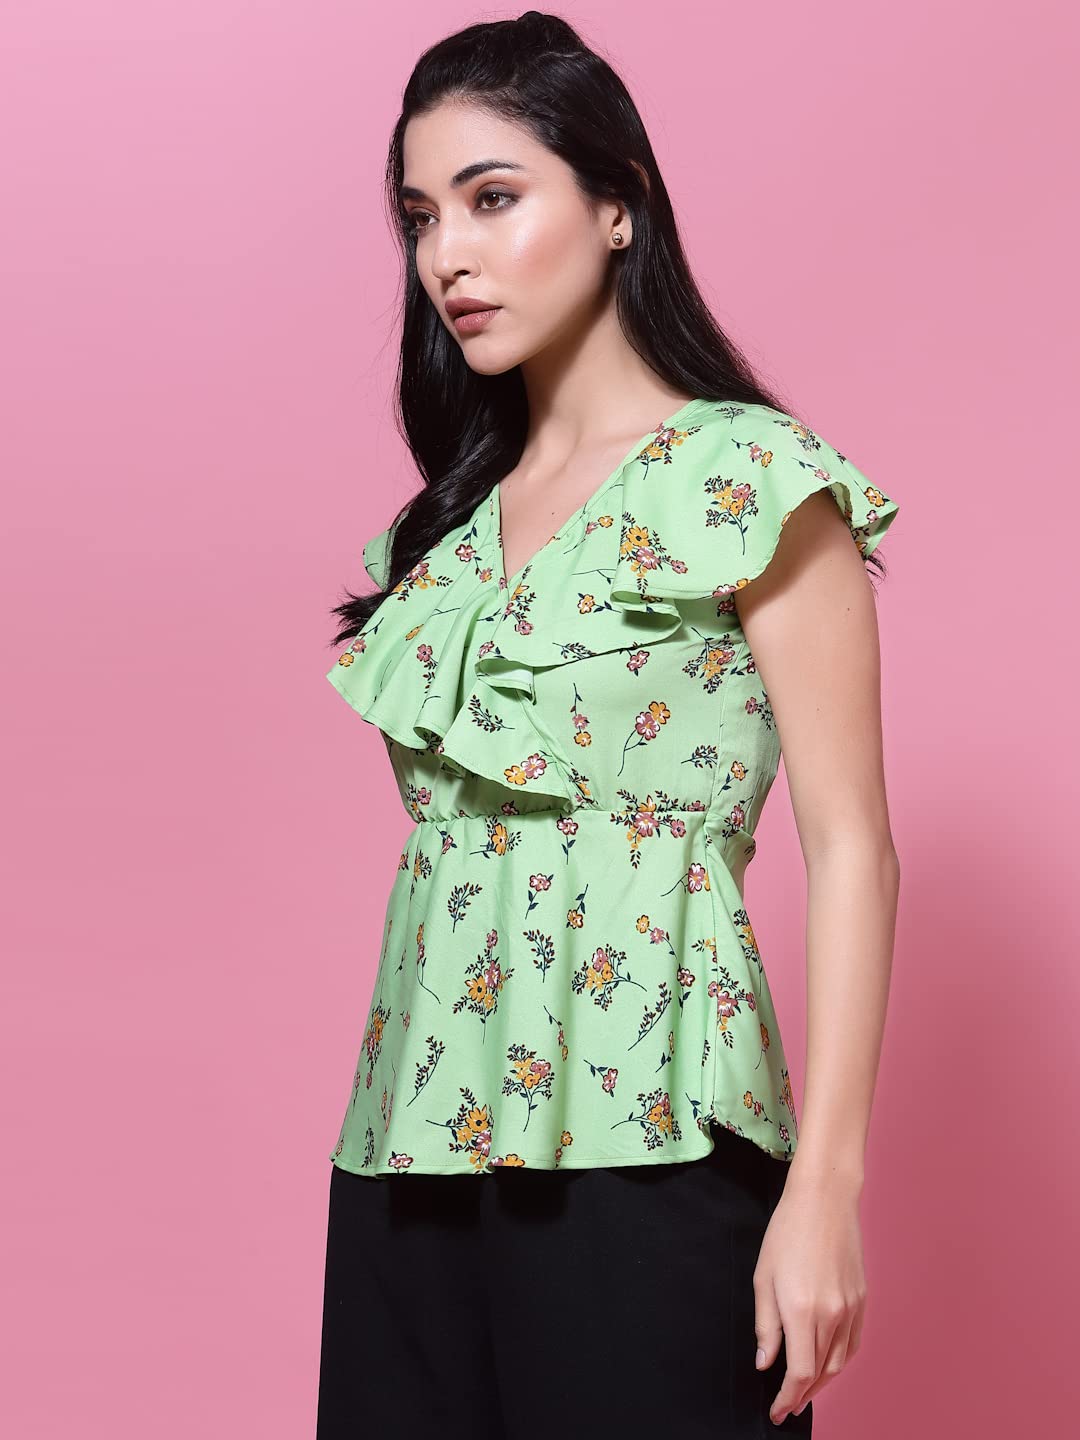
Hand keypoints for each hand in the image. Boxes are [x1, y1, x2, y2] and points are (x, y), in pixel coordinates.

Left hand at [753, 1169, 866, 1424]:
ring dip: (821, 1383)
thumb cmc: (788, 1232)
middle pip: (820, 1373)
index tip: (775, 1410)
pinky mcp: (861, 1300)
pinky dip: (839, 1362)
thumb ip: (766, 1326)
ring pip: (839, 1362)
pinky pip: (852, 1344)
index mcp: (801, 1310)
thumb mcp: (763, 1277)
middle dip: (802, 1395)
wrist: (825, 1200)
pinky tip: (827, 1366)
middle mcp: (831, 1315)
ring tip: (804, 1392)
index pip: (798, 1373)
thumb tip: (766, 1363)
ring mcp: (850, 1308)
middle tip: (786, 1406)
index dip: (786, 1398)